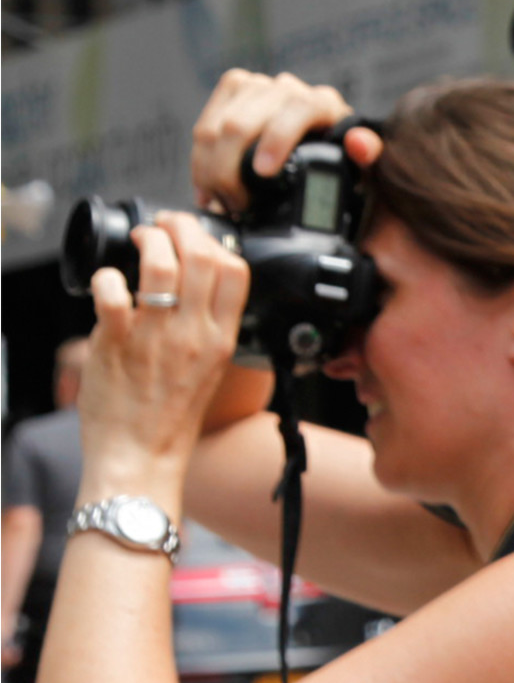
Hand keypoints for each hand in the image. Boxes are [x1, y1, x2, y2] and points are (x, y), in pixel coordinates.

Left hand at [81, 213, 252, 485]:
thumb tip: (188, 291)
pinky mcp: (117, 342)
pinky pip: (113, 292)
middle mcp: (194, 335)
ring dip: (147, 240)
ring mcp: (156, 337)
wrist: (141, 457)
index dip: (215, 242)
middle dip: (181, 227)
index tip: (195, 238)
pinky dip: (106, 277)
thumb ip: (203, 331)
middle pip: (203, 256)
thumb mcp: (207, 371)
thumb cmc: (167, 420)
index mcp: (221, 340)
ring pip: (161, 262)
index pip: (237, 272)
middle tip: (163, 225)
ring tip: (137, 242)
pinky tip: (106, 281)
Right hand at [190, 71, 367, 213]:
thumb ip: (367, 155)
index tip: (263, 174)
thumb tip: (360, 143)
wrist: (322, 145)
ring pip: (215, 126)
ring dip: (209, 170)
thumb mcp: (362, 166)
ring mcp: (257, 86)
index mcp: (322, 103)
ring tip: (218, 202)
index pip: (296, 110)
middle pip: (241, 123)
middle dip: (229, 170)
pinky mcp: (233, 90)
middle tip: (236, 206)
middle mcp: (287, 88)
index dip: (275, 141)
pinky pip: (204, 124)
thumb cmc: (342, 161)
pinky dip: (200, 161)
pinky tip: (205, 188)